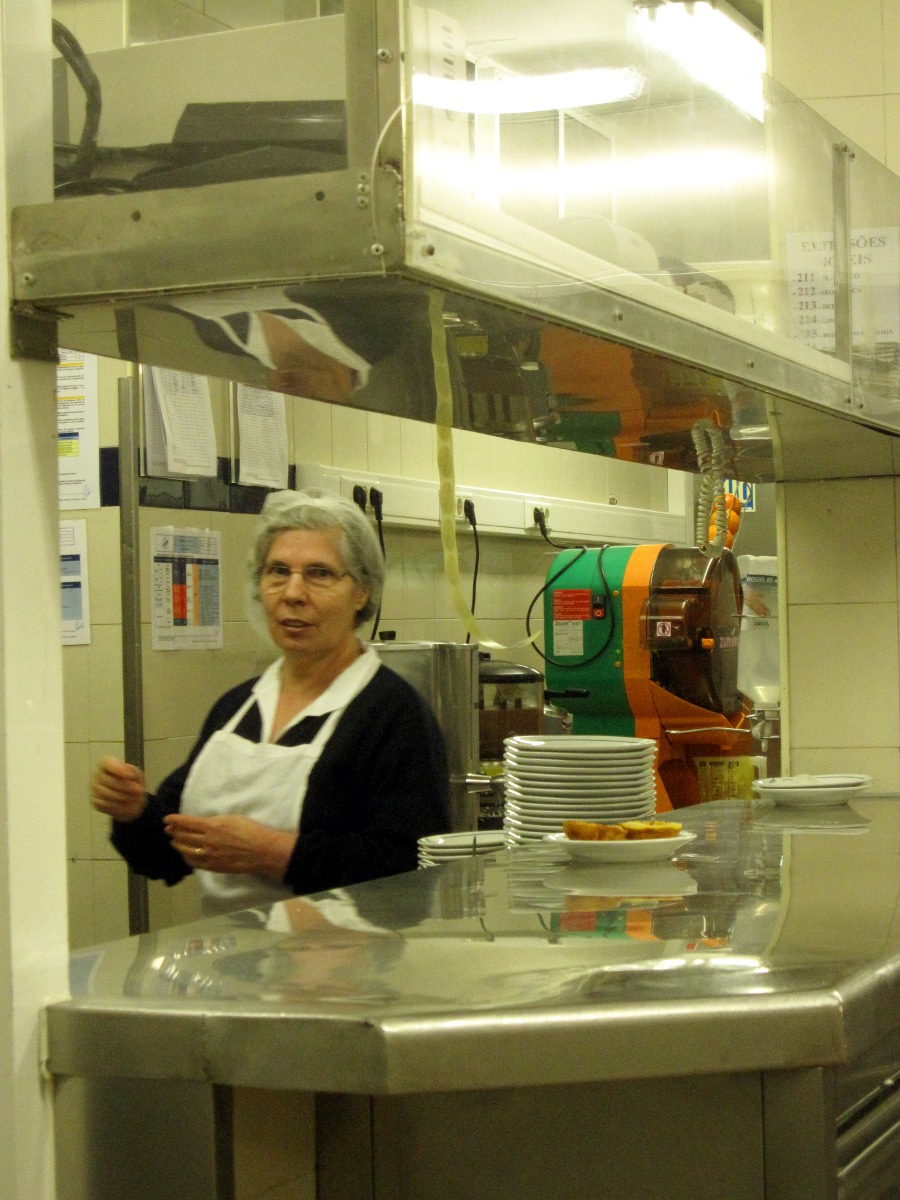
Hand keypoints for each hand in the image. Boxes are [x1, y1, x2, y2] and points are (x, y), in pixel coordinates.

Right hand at [91, 756, 146, 822]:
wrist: (133, 801)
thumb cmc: (133, 783)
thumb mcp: (137, 774)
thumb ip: (133, 772)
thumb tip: (129, 775)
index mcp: (108, 764)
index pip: (106, 763)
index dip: (117, 769)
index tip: (130, 776)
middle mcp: (98, 775)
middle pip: (108, 781)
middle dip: (125, 787)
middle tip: (137, 790)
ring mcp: (95, 789)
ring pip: (106, 794)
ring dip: (123, 797)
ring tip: (132, 798)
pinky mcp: (95, 801)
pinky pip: (104, 804)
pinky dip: (117, 806)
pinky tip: (123, 804)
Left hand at [163, 812, 295, 880]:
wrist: (262, 851)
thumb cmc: (251, 830)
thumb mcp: (232, 818)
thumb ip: (215, 821)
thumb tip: (204, 823)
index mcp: (212, 825)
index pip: (187, 822)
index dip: (175, 820)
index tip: (166, 819)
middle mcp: (207, 840)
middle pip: (183, 835)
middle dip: (173, 831)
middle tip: (168, 829)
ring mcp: (208, 855)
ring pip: (186, 849)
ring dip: (177, 844)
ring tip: (173, 841)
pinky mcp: (212, 866)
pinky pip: (194, 862)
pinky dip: (186, 857)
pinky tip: (184, 854)